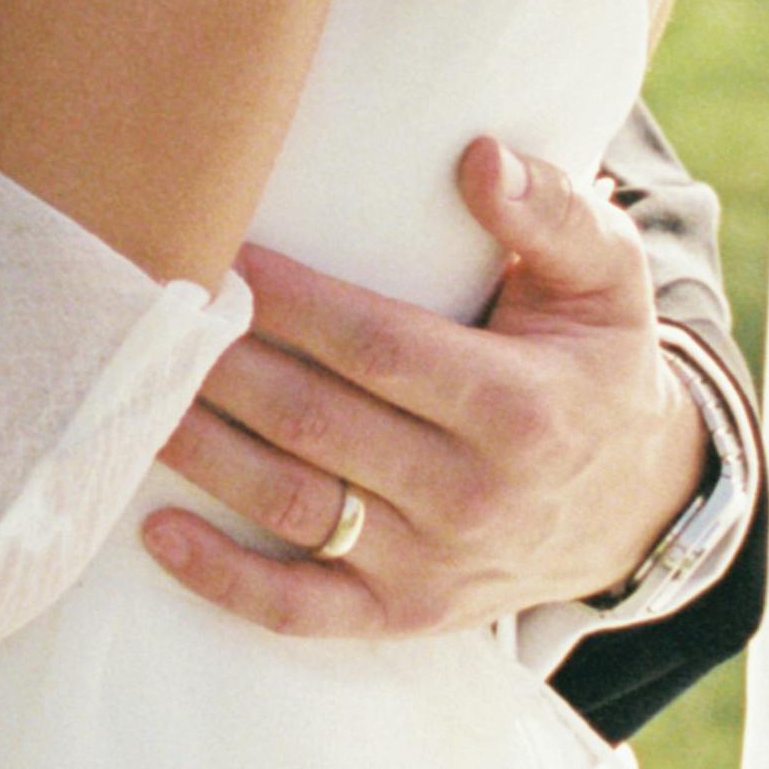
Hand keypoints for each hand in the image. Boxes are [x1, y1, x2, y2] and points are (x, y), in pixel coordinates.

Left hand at [139, 140, 706, 640]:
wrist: (636, 504)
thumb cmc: (596, 364)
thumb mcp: (608, 281)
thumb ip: (553, 213)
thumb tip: (477, 155)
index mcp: (516, 406)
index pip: (377, 346)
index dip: (292, 302)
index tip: (222, 253)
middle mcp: (472, 494)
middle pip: (317, 422)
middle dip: (224, 365)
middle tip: (152, 311)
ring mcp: (433, 565)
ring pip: (293, 506)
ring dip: (202, 452)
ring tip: (132, 393)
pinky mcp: (403, 613)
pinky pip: (301, 610)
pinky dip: (223, 578)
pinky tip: (156, 530)